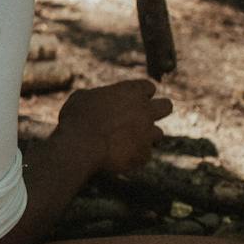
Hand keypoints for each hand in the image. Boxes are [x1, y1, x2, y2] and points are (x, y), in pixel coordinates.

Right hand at [55, 79, 171, 174]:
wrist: (80, 146)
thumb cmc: (77, 118)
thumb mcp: (82, 97)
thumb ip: (98, 96)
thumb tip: (99, 99)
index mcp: (131, 91)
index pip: (148, 87)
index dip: (139, 94)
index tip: (129, 100)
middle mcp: (145, 110)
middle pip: (167, 106)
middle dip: (157, 110)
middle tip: (141, 118)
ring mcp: (148, 133)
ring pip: (158, 133)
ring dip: (144, 136)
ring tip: (123, 141)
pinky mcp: (145, 154)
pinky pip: (144, 154)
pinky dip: (133, 156)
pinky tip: (116, 156)